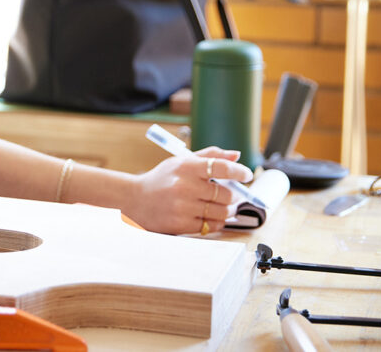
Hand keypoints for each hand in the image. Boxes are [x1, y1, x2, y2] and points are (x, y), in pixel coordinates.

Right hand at [123, 147, 252, 234]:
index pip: (220, 167)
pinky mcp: (181, 224)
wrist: (134, 200)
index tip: (246, 174)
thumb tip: (236, 155)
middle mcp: (184, 186)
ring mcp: (183, 207)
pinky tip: (210, 215)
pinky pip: (212, 225)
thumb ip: (209, 156)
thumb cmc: (160, 180)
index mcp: (185, 166)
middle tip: (229, 195)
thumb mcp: (180, 162)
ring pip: (222, 212)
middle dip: (232, 196)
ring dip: (227, 210)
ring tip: (220, 206)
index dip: (238, 171)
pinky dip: (217, 221)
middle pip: (226, 194)